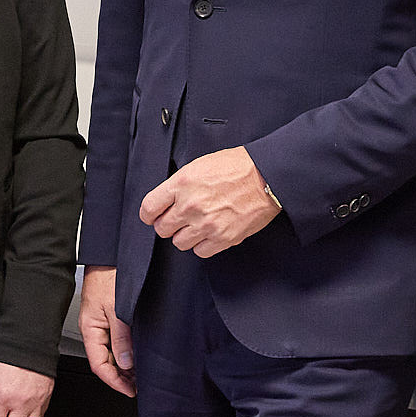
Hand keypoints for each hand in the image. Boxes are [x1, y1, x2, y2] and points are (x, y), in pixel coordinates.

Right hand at [77, 267, 134, 395]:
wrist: (109, 255)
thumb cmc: (108, 275)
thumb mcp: (117, 309)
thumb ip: (121, 337)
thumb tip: (125, 362)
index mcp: (90, 328)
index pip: (99, 365)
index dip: (114, 381)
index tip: (130, 390)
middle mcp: (94, 328)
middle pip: (105, 361)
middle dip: (121, 376)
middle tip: (139, 386)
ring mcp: (101, 323)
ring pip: (111, 352)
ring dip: (124, 366)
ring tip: (140, 374)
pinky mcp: (110, 316)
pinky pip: (115, 341)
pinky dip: (126, 351)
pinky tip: (136, 355)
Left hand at [138, 146, 280, 258]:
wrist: (266, 176)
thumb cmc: (237, 167)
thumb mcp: (200, 165)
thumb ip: (180, 184)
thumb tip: (167, 200)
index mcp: (182, 183)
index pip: (149, 208)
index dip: (149, 214)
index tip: (153, 216)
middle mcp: (190, 205)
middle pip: (162, 228)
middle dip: (167, 225)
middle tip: (177, 221)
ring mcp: (206, 224)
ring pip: (179, 243)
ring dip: (185, 236)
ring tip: (196, 226)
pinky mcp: (222, 238)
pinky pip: (200, 251)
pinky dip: (202, 244)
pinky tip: (209, 233)